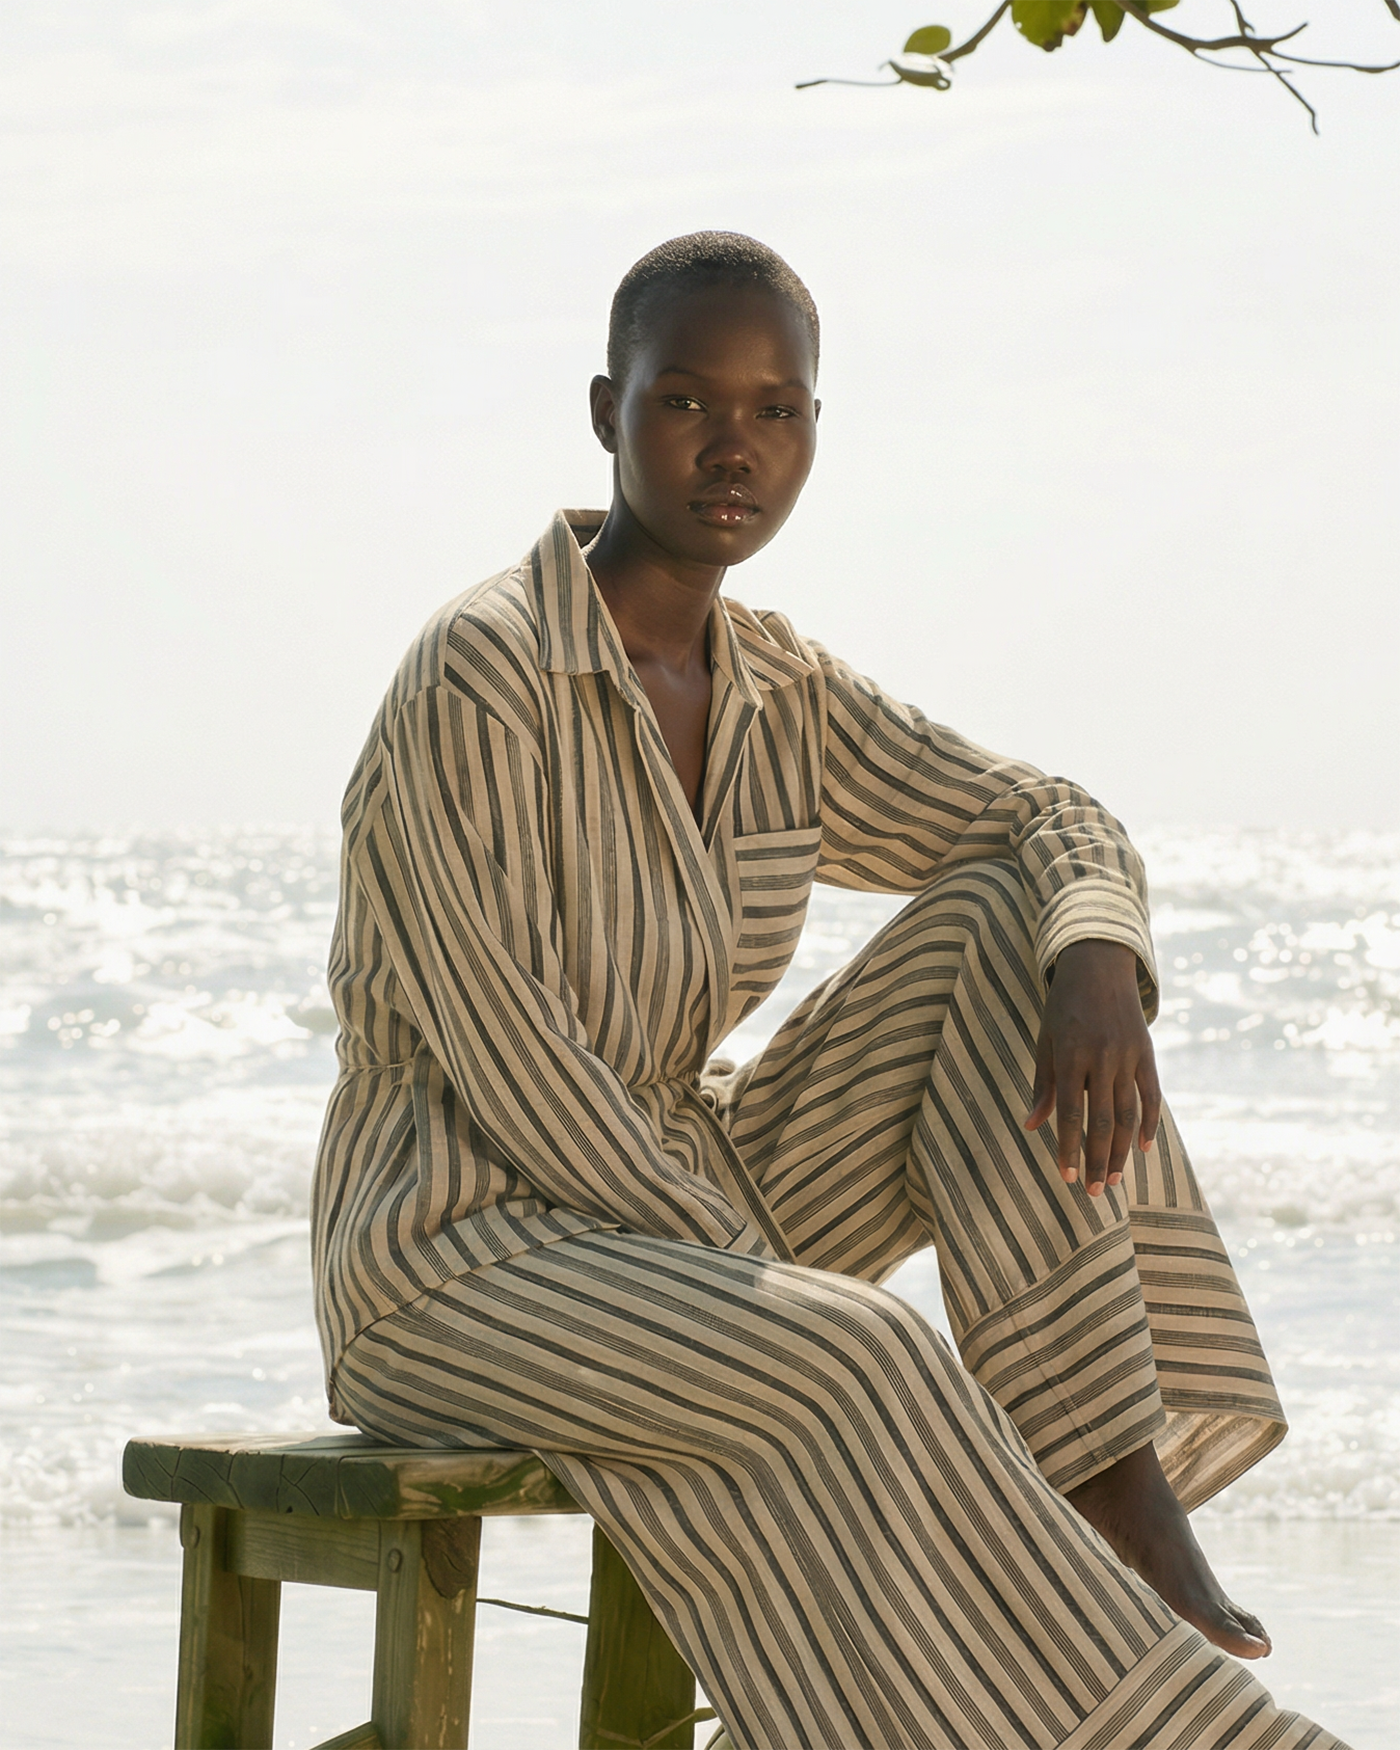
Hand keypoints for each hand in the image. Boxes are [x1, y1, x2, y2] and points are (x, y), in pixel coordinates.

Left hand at [1023, 939, 1160, 1196]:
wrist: (1098, 966)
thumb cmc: (1064, 1007)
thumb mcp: (1046, 1041)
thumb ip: (1043, 1085)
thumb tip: (1032, 1126)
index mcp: (1071, 1056)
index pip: (1070, 1114)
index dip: (1069, 1148)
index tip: (1067, 1177)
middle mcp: (1102, 1058)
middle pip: (1103, 1121)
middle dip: (1099, 1160)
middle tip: (1095, 1192)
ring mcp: (1128, 1056)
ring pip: (1128, 1114)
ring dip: (1122, 1151)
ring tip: (1115, 1179)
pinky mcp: (1147, 1053)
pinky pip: (1151, 1095)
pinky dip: (1149, 1123)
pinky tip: (1143, 1148)